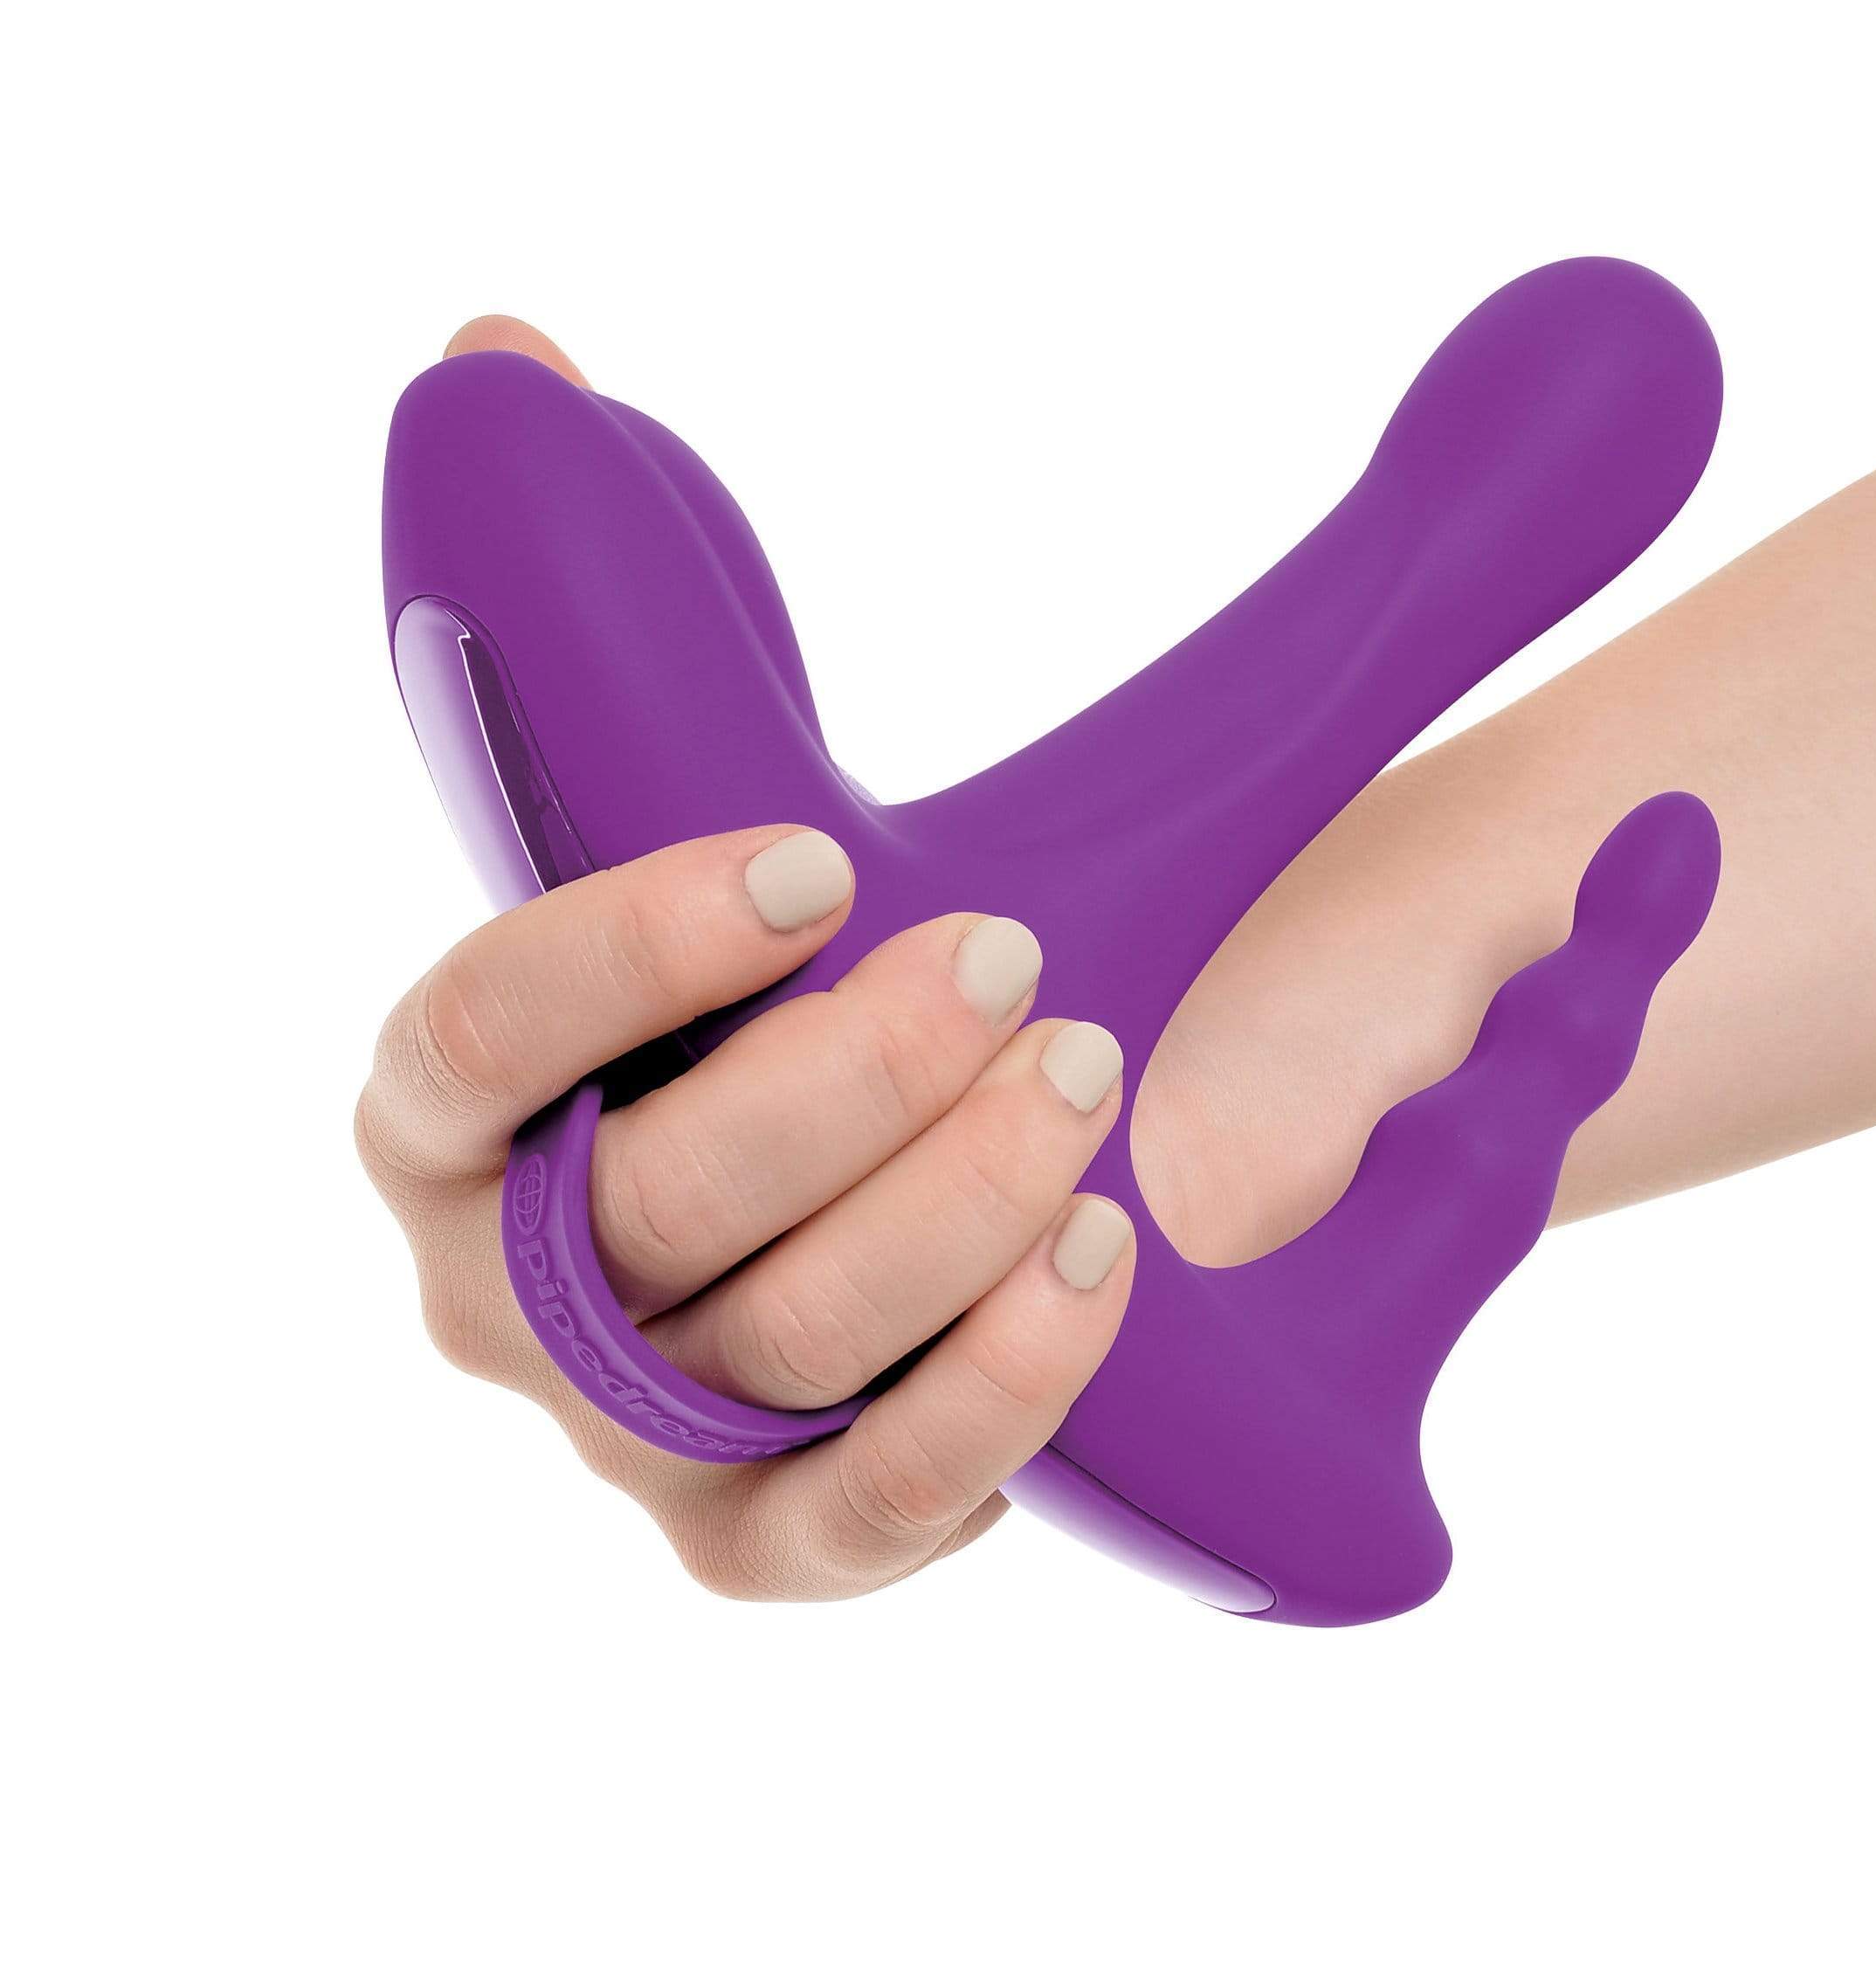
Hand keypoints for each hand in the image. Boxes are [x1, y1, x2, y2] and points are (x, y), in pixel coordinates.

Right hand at [356, 821, 1133, 1598]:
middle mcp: (500, 1297)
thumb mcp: (717, 940)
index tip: (821, 866)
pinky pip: (878, 1498)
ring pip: (795, 1331)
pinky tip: (1100, 1245)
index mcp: (444, 1127)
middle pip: (667, 1196)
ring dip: (970, 1189)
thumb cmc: (771, 1031)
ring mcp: (623, 1435)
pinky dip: (1005, 1372)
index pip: (479, 1038)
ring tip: (1084, 1070)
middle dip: (868, 1066)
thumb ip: (726, 873)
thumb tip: (715, 663)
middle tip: (1005, 959)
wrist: (843, 1219)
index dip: (643, 946)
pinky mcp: (754, 1544)